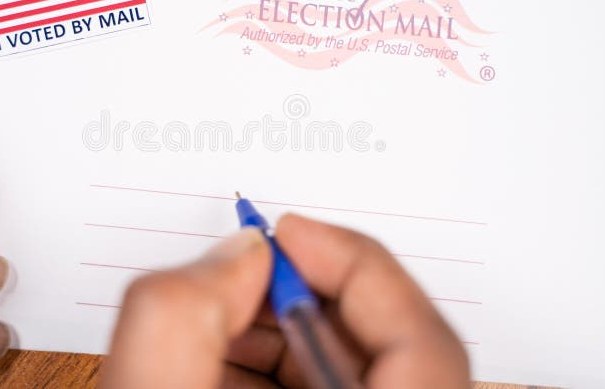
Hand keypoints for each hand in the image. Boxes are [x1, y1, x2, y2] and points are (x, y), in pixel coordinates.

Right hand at [100, 214, 469, 388]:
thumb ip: (177, 315)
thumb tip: (235, 255)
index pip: (427, 348)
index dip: (360, 267)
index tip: (290, 232)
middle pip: (381, 345)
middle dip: (300, 293)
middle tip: (238, 270)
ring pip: (343, 365)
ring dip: (275, 330)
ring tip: (211, 320)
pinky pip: (315, 387)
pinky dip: (265, 363)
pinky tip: (213, 358)